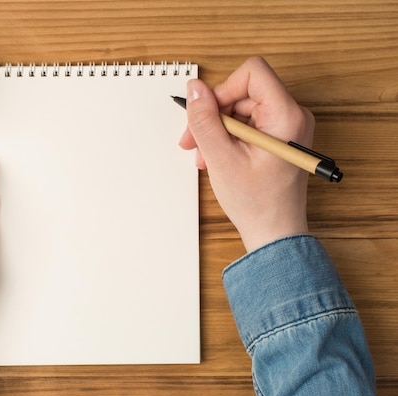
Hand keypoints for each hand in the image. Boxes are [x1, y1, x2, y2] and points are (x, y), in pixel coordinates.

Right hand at [179, 57, 313, 251]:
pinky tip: (216, 158)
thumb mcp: (221, 158)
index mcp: (286, 116)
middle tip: (193, 141)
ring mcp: (286, 127)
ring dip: (217, 130)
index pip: (252, 72)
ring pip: (241, 108)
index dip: (223, 90)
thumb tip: (195, 89)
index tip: (207, 115)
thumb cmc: (257, 203)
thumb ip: (205, 120)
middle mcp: (292, 115)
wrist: (273, 233)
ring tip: (205, 156)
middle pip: (243, 92)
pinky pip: (246, 123)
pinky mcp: (278, 137)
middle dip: (214, 115)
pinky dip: (227, 138)